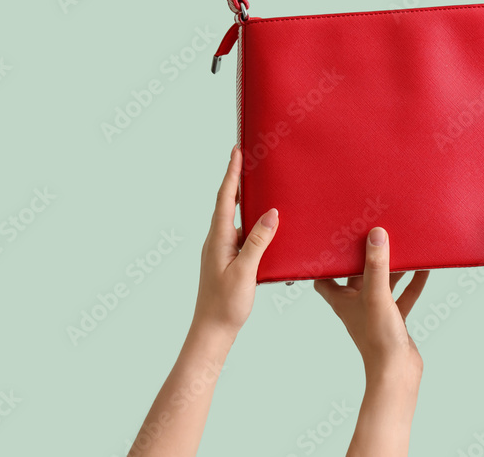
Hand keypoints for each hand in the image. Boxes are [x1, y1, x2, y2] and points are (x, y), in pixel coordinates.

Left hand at [192, 146, 278, 337]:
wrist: (212, 332)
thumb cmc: (226, 305)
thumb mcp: (246, 272)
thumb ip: (258, 242)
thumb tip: (271, 213)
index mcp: (218, 239)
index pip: (224, 198)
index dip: (231, 173)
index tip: (236, 151)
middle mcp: (217, 241)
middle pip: (229, 204)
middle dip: (239, 181)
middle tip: (249, 159)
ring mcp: (222, 251)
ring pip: (238, 221)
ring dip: (248, 205)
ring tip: (264, 190)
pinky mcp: (229, 262)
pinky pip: (243, 236)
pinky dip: (254, 227)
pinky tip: (268, 230)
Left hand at [313, 228, 428, 380]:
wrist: (397, 374)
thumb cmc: (378, 339)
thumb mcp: (376, 296)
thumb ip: (376, 266)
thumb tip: (376, 235)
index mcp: (342, 299)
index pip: (323, 277)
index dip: (324, 260)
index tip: (331, 240)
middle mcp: (356, 304)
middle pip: (357, 274)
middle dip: (365, 256)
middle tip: (373, 232)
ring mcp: (376, 312)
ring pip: (383, 283)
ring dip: (392, 267)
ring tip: (403, 245)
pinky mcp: (394, 319)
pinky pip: (403, 295)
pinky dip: (412, 282)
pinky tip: (424, 268)